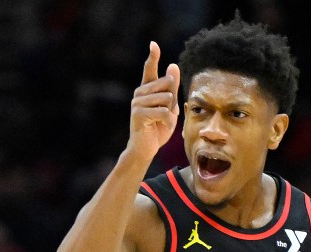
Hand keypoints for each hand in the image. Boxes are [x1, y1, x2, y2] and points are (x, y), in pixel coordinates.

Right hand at [128, 41, 180, 162]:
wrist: (146, 147)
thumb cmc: (158, 127)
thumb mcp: (170, 107)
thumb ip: (172, 88)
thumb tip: (173, 65)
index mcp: (147, 89)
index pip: (150, 69)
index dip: (153, 56)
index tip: (153, 44)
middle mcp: (140, 93)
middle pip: (167, 85)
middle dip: (173, 101)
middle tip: (167, 114)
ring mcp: (137, 102)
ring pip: (166, 98)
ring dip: (170, 112)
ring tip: (162, 121)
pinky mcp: (139, 113)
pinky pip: (163, 111)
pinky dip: (167, 120)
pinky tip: (160, 125)